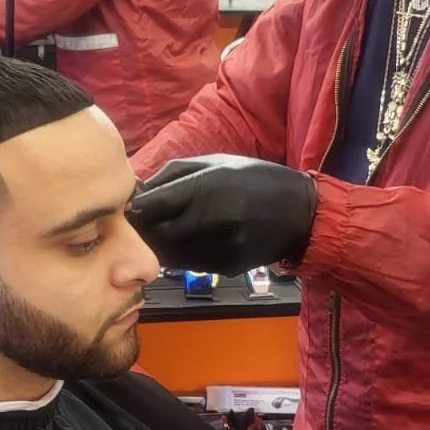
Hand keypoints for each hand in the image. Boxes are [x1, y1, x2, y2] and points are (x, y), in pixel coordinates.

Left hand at [129, 155, 316, 273]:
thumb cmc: (255, 180)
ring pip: (170, 254)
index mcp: (207, 186)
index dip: (136, 208)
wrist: (300, 213)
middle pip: (156, 234)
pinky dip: (183, 255)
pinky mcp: (227, 266)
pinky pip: (191, 265)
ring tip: (167, 231)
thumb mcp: (218, 162)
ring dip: (162, 245)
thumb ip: (174, 174)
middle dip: (145, 230)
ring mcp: (221, 246)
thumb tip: (138, 188)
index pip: (153, 204)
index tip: (128, 207)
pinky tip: (192, 242)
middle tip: (141, 224)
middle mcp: (212, 218)